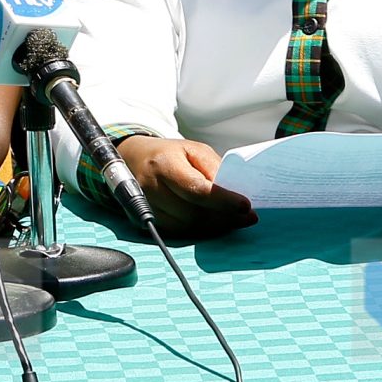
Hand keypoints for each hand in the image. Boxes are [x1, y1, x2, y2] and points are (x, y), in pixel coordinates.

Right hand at [117, 135, 254, 237]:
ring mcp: (146, 206)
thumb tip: (233, 191)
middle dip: (223, 218)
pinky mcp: (146, 220)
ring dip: (214, 226)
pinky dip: (200, 229)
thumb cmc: (169, 154)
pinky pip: (179, 232)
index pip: (196, 189)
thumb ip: (213, 168)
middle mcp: (151, 186)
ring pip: (187, 227)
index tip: (245, 206)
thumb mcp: (194, 150)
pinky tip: (215, 222)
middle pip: (193, 213)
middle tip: (247, 217)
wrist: (135, 158)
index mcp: (164, 163)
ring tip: (234, 219)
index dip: (223, 201)